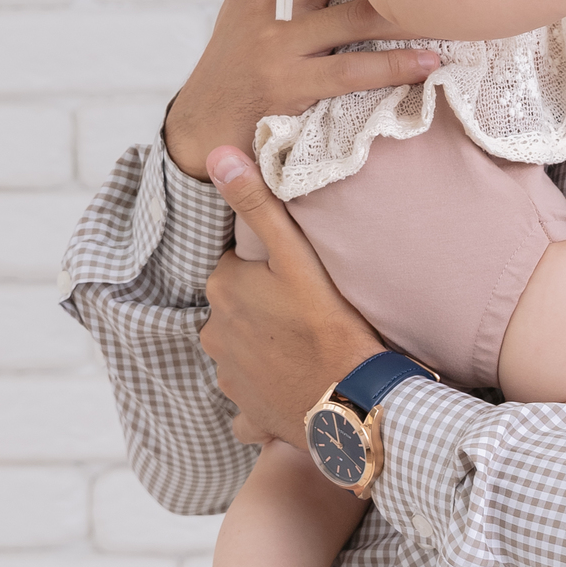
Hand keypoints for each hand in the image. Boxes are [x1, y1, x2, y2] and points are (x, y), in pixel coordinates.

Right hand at [165, 0, 440, 179]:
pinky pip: (354, 69)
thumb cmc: (240, 52)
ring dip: (409, 11)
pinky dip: (396, 65)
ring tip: (449, 6)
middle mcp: (270, 1)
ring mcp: (280, 41)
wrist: (209, 117)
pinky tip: (429, 61)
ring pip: (357, 16)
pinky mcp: (292, 82)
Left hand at [199, 147, 379, 446]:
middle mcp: (214, 333)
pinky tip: (294, 383)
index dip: (265, 267)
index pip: (234, 264)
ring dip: (264, 344)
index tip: (295, 274)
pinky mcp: (246, 412)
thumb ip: (257, 203)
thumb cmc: (330, 322)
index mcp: (223, 289)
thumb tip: (216, 155)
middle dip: (261, 303)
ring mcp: (229, 376)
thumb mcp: (296, 255)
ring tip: (305, 341)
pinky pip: (250, 393)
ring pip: (240, 347)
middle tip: (306, 305)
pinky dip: (266, 388)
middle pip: (236, 305)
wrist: (352, 402)